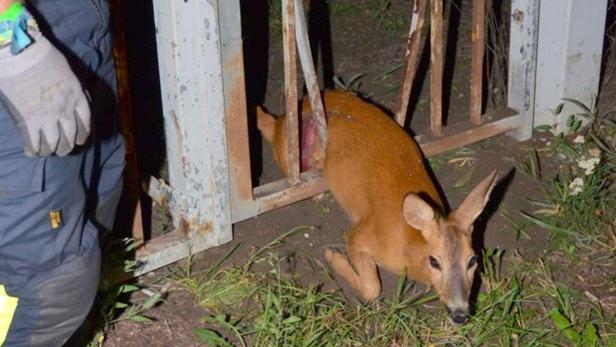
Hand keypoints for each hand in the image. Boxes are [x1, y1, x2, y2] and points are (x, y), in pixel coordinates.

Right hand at [0, 31, 90, 155]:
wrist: (21, 56)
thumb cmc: (42, 57)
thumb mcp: (67, 72)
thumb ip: (70, 87)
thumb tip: (70, 94)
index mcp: (77, 97)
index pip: (85, 122)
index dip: (83, 134)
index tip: (80, 140)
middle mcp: (65, 111)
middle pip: (70, 136)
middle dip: (67, 146)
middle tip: (63, 150)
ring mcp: (47, 118)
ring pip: (54, 142)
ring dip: (51, 150)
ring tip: (48, 152)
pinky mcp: (27, 121)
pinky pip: (33, 142)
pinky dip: (33, 150)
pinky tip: (31, 152)